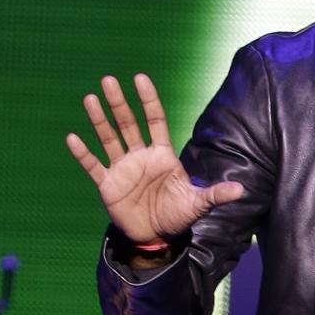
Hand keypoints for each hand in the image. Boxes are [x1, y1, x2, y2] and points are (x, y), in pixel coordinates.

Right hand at [66, 73, 243, 243]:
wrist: (157, 236)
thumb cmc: (178, 215)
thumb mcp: (199, 204)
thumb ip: (216, 194)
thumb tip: (242, 190)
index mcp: (162, 155)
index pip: (155, 120)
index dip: (148, 100)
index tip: (140, 78)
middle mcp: (140, 156)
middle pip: (128, 123)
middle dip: (119, 102)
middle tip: (108, 80)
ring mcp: (122, 168)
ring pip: (109, 138)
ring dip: (99, 120)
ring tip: (90, 99)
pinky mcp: (108, 184)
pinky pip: (93, 166)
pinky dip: (83, 153)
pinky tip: (72, 138)